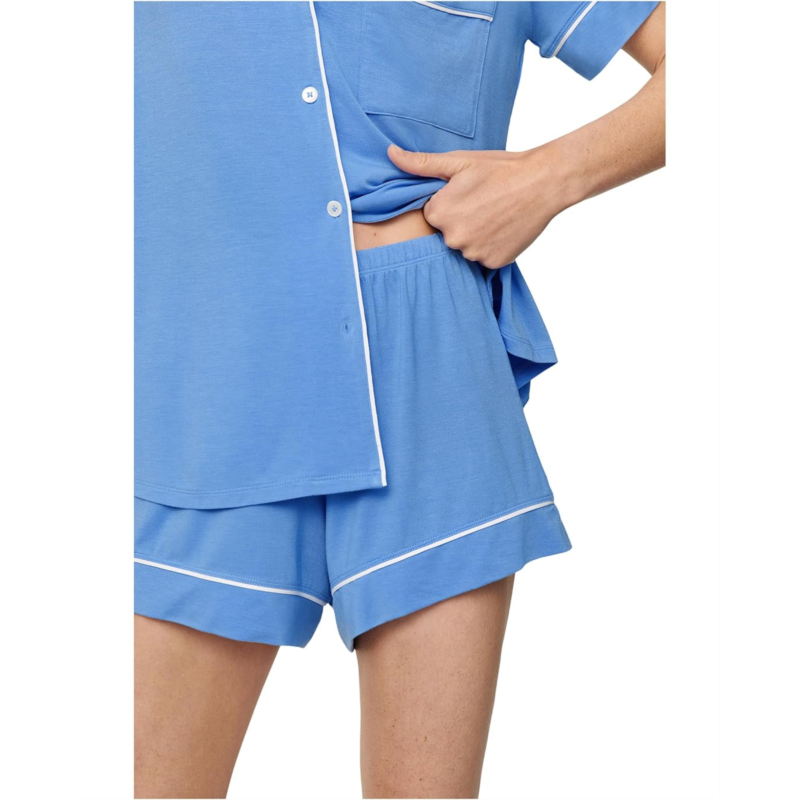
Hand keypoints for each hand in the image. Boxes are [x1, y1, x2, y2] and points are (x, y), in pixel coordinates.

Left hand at [388, 143, 571, 268]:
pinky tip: (503, 227)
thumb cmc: (500, 169)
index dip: (450, 203)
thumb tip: (390, 153)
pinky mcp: (494, 263)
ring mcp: (474, 253)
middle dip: (462, 220)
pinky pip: (485, 257)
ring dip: (476, 234)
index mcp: (439, 214)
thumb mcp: (458, 162)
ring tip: (495, 213)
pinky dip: (492, 246)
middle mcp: (453, 238)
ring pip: (466, 247)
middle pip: (448, 233)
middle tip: (484, 202)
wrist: (543, 182)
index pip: (433, 215)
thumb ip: (421, 163)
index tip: (467, 193)